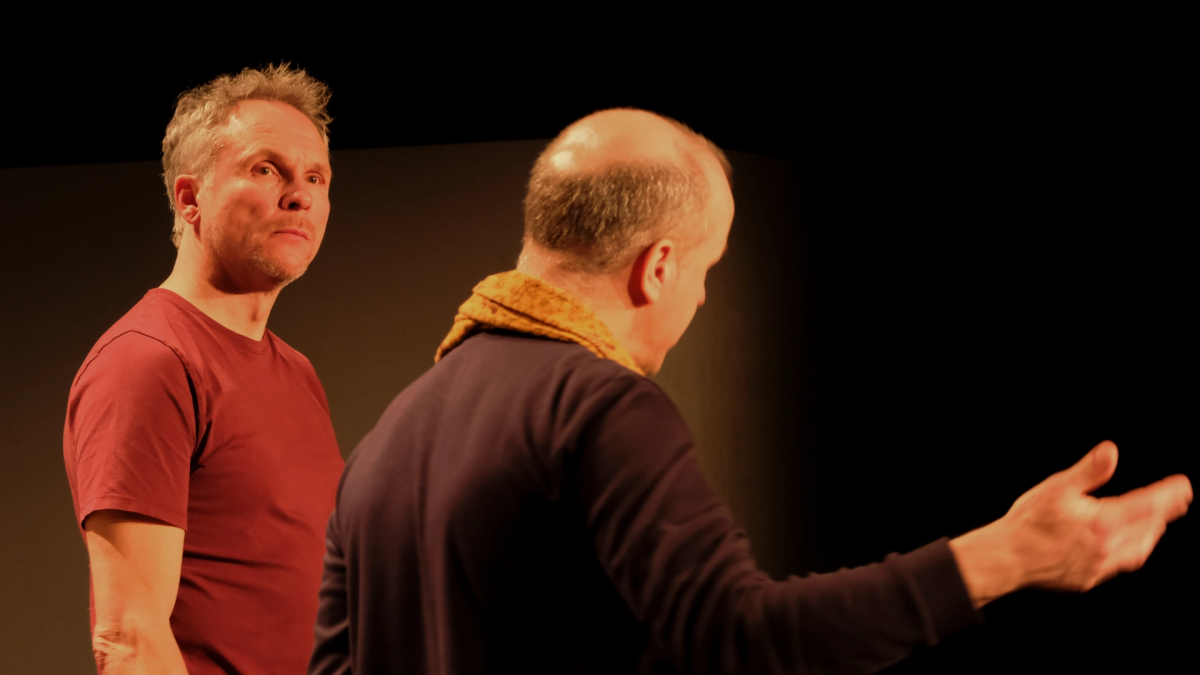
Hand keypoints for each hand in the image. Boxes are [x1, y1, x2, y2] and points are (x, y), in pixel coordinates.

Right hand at [950, 441, 1191, 606]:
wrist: (1008, 557)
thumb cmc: (1029, 521)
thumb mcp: (1057, 488)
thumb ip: (1089, 471)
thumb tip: (1111, 451)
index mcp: (1104, 522)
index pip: (1149, 505)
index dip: (1169, 494)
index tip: (1184, 486)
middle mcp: (1108, 547)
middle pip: (1149, 528)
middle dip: (1164, 513)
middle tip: (1176, 501)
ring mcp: (1100, 566)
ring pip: (1140, 549)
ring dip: (1152, 534)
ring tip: (1156, 524)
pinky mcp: (1089, 578)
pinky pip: (1121, 564)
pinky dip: (1132, 551)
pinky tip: (1126, 545)